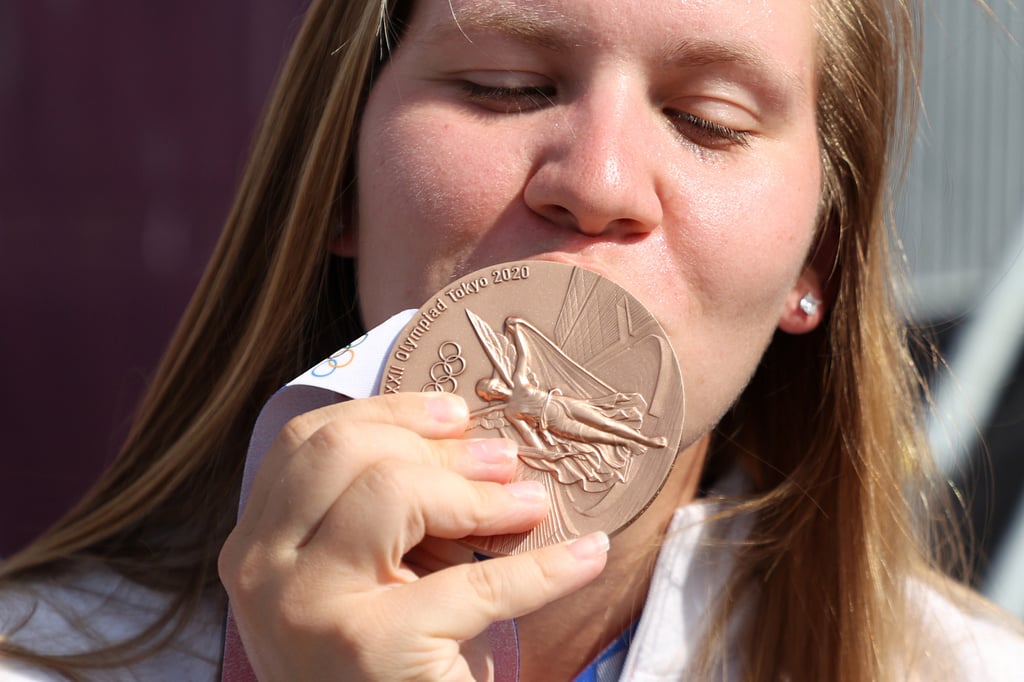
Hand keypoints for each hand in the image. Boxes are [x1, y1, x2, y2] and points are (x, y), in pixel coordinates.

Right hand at [218, 392, 608, 680]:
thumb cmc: (381, 664)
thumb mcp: (358, 575)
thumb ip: (377, 513)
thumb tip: (462, 438)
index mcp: (257, 546)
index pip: (308, 443)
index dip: (388, 413)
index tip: (452, 414)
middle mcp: (264, 571)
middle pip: (346, 453)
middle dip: (437, 447)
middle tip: (503, 461)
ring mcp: (309, 609)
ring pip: (392, 492)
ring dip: (480, 494)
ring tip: (529, 503)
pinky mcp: (372, 649)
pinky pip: (479, 582)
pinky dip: (547, 568)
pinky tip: (588, 556)